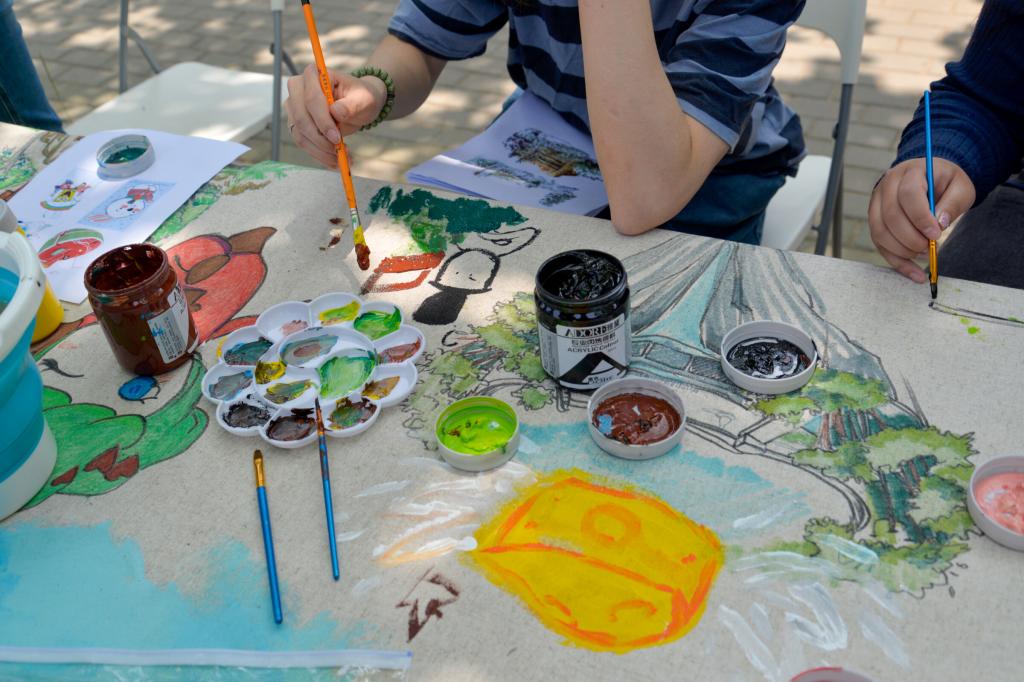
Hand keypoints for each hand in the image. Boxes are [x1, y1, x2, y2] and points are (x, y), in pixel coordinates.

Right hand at [285, 64, 386, 167]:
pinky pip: (302, 142)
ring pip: (300, 134)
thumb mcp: (364, 99)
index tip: (337, 138)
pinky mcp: (296, 123)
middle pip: (301, 118)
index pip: (311, 99)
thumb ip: (351, 104)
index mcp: (313, 74)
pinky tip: (334, 161)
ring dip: (320, 150)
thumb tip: (336, 112)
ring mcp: (294, 107)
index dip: (323, 121)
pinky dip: (318, 154)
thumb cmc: (361, 97)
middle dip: (320, 139)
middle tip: (339, 151)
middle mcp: (298, 88)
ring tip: (341, 158)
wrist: (359, 103)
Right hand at [868, 157, 974, 282]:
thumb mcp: (960, 187)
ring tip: (924, 254)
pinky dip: (897, 261)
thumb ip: (953, 203)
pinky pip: (880, 244)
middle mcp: (886, 186)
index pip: (908, 194)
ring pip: (880, 232)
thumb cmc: (946, 183)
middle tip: (930, 248)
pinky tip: (915, 273)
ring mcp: (876, 203)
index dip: (920, 217)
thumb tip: (939, 224)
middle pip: (891, 216)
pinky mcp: (875, 220)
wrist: (930, 178)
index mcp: (910, 172)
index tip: (936, 234)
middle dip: (911, 238)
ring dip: (902, 250)